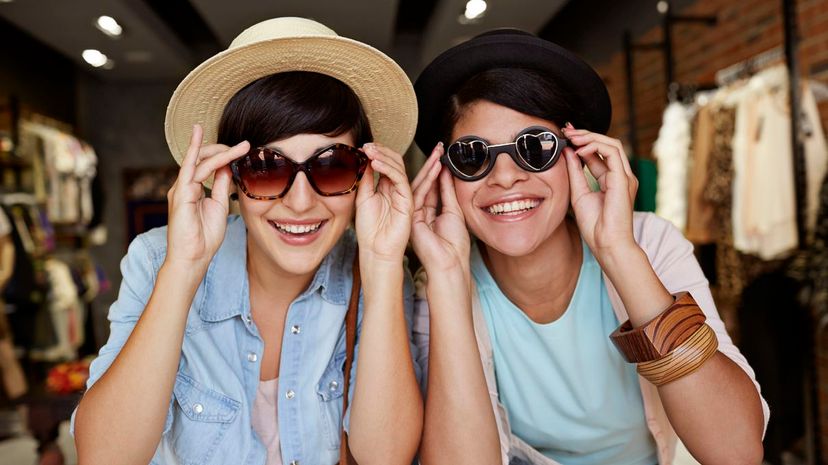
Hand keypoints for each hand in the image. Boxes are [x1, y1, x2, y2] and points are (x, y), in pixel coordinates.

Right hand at [165, 124, 248, 270]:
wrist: (193, 258)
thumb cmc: (205, 237)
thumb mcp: (219, 205)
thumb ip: (220, 186)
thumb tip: (227, 167)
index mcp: (192, 189)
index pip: (207, 165)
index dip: (224, 156)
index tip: (244, 151)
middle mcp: (184, 186)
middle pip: (203, 158)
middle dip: (223, 149)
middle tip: (245, 145)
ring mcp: (181, 188)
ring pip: (201, 161)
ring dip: (223, 151)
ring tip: (243, 146)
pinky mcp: (181, 194)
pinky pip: (193, 168)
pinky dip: (202, 154)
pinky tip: (211, 143)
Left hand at [354, 143, 412, 263]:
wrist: (376, 250)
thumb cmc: (369, 229)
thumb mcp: (363, 197)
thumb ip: (366, 178)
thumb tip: (364, 159)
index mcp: (386, 187)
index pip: (385, 163)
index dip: (375, 153)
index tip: (361, 147)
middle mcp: (396, 189)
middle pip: (394, 161)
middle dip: (381, 150)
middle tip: (366, 145)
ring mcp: (403, 194)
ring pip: (398, 167)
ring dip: (383, 156)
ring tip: (369, 151)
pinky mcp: (407, 201)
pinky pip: (400, 179)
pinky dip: (388, 168)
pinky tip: (376, 163)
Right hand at [410, 143, 470, 276]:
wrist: (449, 262)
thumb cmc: (454, 243)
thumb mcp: (453, 211)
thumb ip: (447, 191)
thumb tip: (446, 171)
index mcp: (432, 213)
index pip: (434, 188)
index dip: (438, 172)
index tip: (442, 155)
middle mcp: (421, 212)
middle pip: (425, 184)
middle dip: (432, 165)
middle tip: (438, 148)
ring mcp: (414, 214)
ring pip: (420, 186)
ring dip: (429, 168)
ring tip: (437, 153)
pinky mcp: (412, 216)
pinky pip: (419, 193)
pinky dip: (426, 179)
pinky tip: (434, 167)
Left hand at [562, 123, 638, 259]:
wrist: (606, 243)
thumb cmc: (595, 225)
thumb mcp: (578, 193)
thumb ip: (575, 172)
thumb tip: (568, 151)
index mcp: (611, 179)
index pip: (598, 153)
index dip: (582, 142)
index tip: (565, 135)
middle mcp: (620, 175)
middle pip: (606, 144)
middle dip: (585, 134)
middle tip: (567, 130)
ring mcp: (624, 176)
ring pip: (611, 143)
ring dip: (590, 137)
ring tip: (572, 136)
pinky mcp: (623, 179)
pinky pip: (612, 152)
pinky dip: (595, 146)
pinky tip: (580, 149)